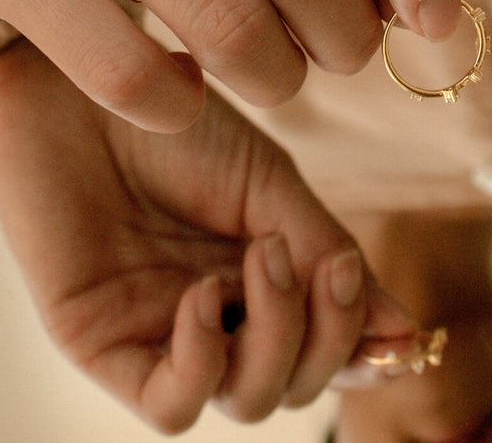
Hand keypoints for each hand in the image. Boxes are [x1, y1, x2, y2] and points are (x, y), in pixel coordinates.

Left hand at [0, 41, 418, 431]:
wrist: (88, 85)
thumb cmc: (176, 123)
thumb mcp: (268, 181)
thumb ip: (325, 250)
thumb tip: (403, 332)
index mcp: (263, 274)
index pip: (327, 345)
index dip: (364, 349)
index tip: (399, 330)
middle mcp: (221, 314)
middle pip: (295, 383)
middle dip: (329, 339)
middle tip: (327, 267)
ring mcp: (165, 332)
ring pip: (246, 401)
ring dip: (277, 341)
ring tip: (263, 255)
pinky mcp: (105, 346)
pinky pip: (171, 406)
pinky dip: (204, 363)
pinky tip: (203, 295)